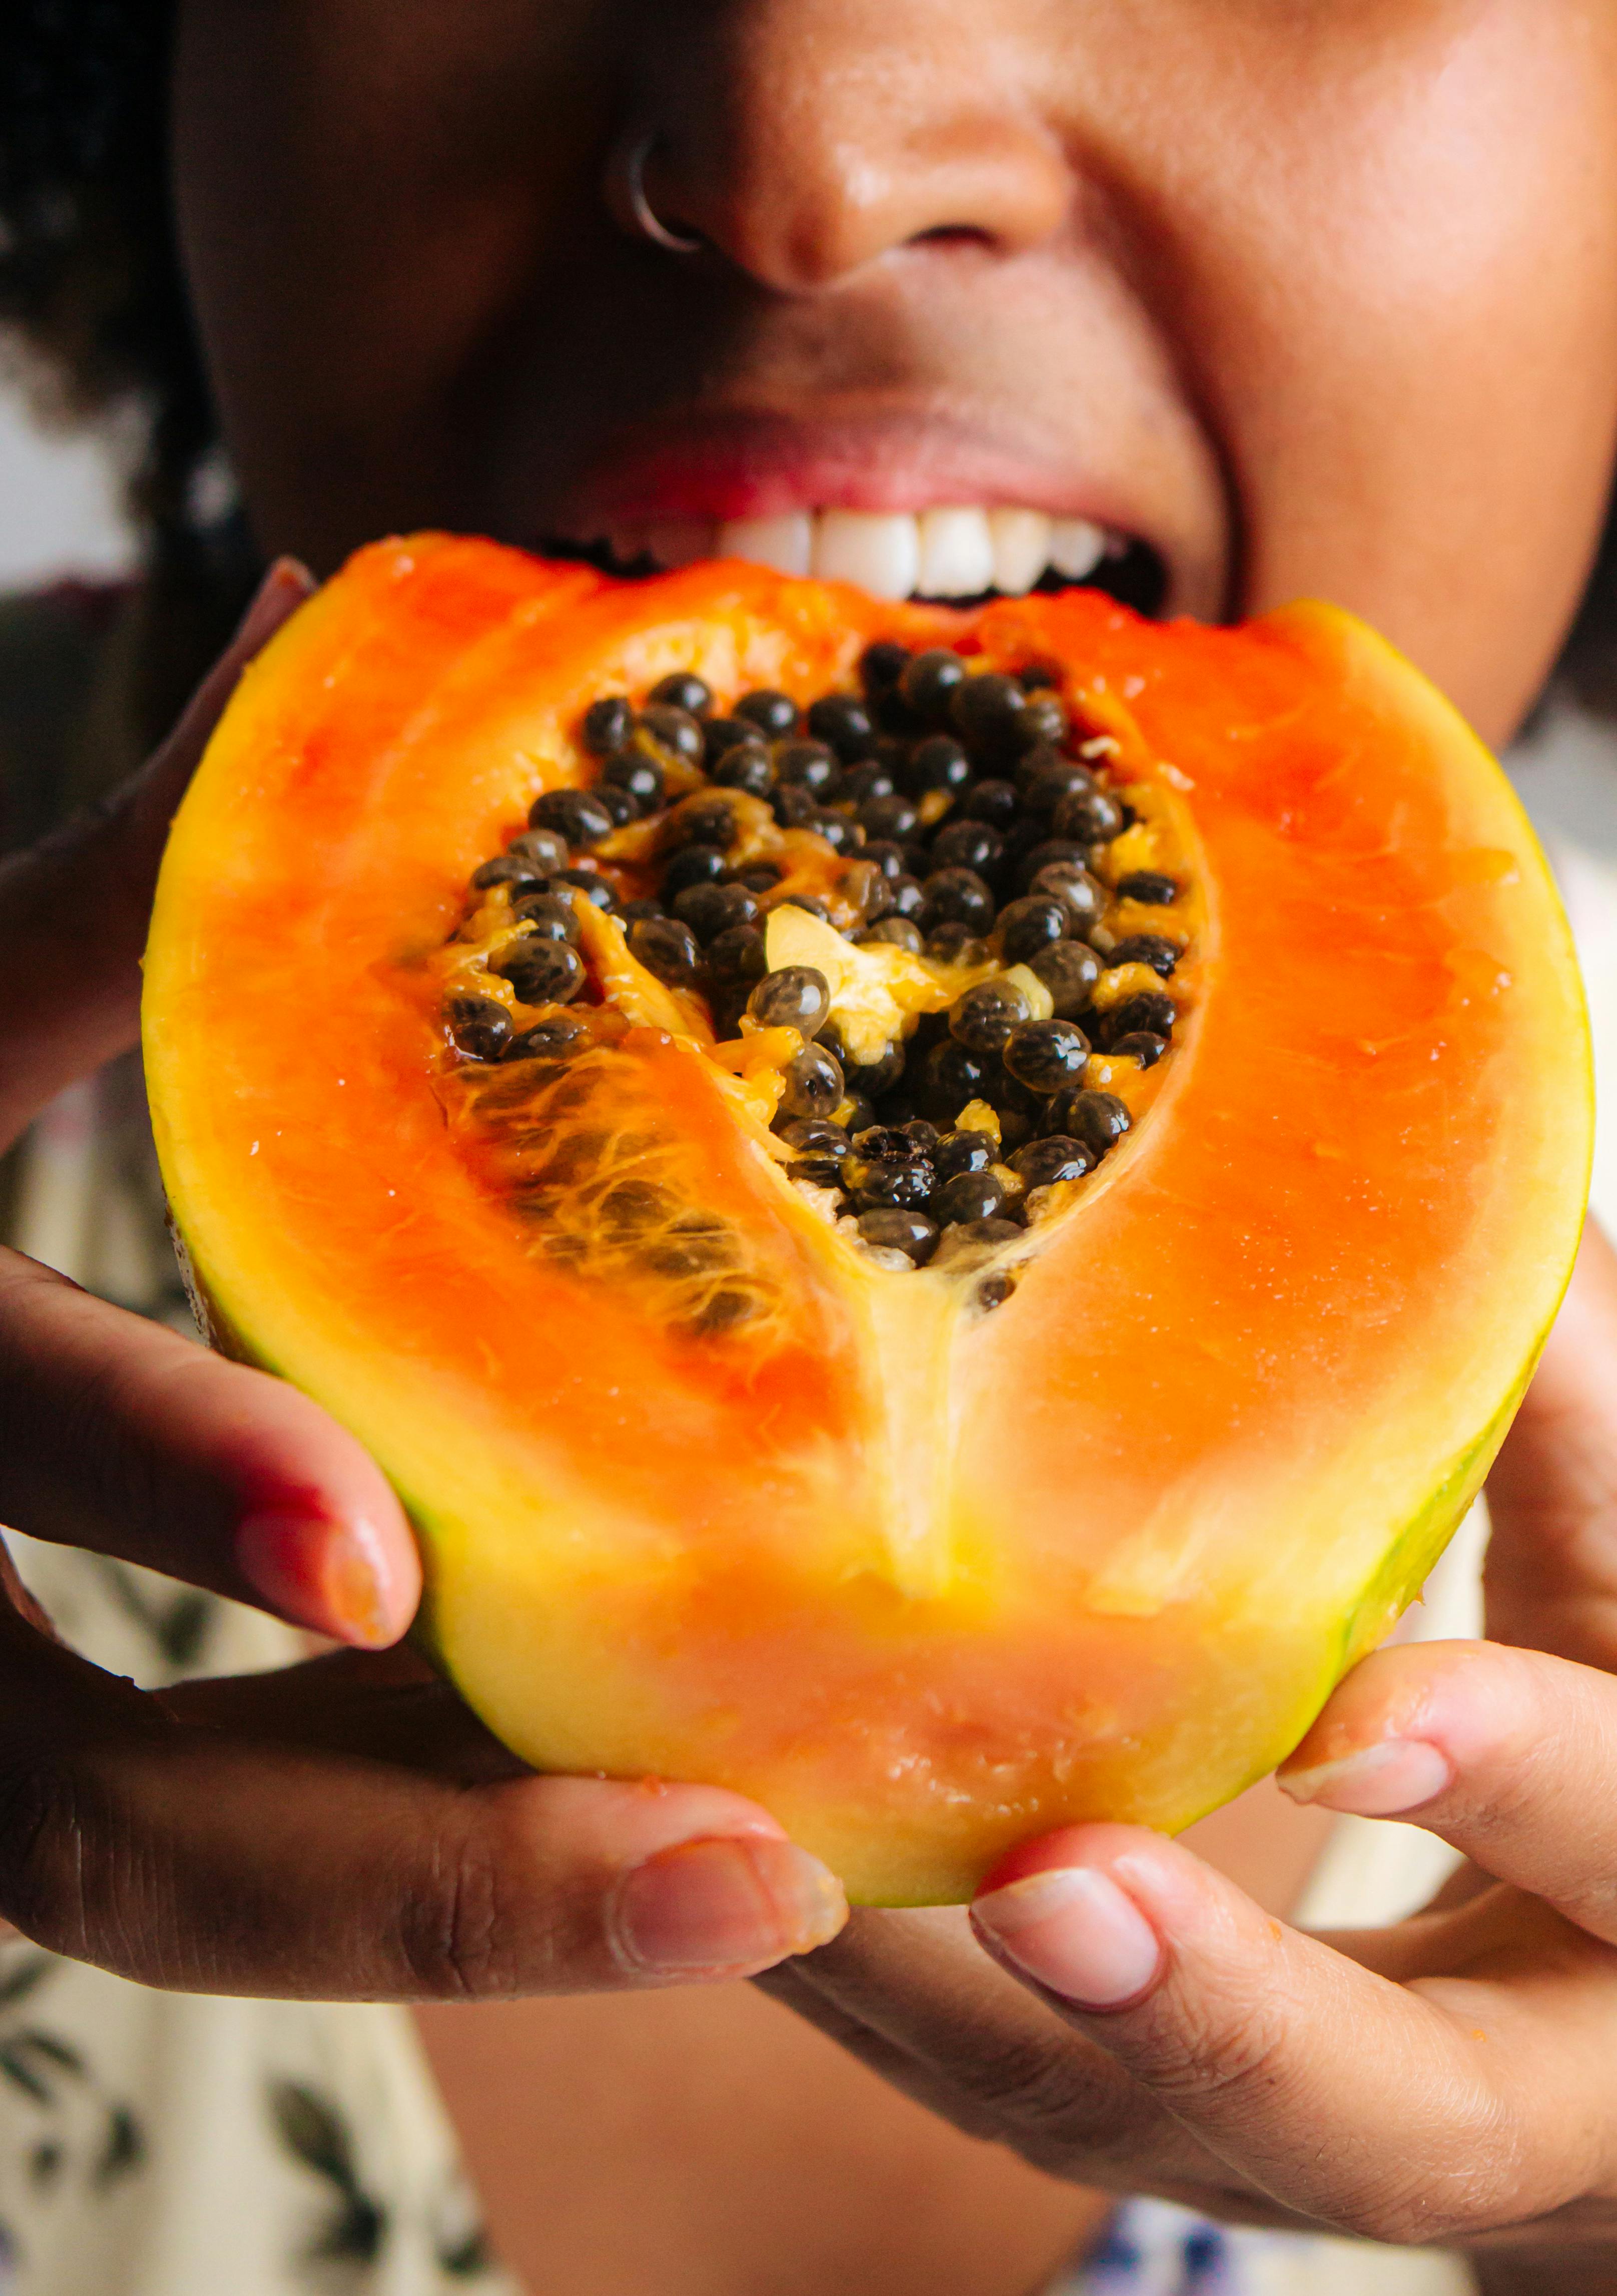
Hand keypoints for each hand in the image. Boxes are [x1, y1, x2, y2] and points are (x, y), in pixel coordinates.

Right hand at [0, 566, 845, 1996]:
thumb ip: (107, 877)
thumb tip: (327, 606)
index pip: (4, 1424)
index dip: (160, 1470)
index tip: (378, 1544)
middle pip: (118, 1831)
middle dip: (434, 1878)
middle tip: (764, 1879)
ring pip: (210, 1893)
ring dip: (489, 1909)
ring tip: (787, 1886)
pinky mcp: (62, 1770)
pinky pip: (260, 1848)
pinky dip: (443, 1847)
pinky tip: (667, 1806)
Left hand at [764, 1232, 1616, 2281]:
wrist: (1595, 2022)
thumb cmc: (1612, 1762)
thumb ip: (1568, 1438)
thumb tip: (1513, 1234)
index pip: (1611, 1847)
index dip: (1500, 1780)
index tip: (1344, 1718)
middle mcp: (1502, 2090)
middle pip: (1393, 2124)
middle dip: (1222, 2020)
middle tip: (1050, 1895)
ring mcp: (1303, 2144)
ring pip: (1139, 2138)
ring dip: (955, 2013)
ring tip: (785, 1867)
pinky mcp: (1157, 2136)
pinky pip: (1008, 2093)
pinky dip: (875, 1995)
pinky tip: (743, 1869)